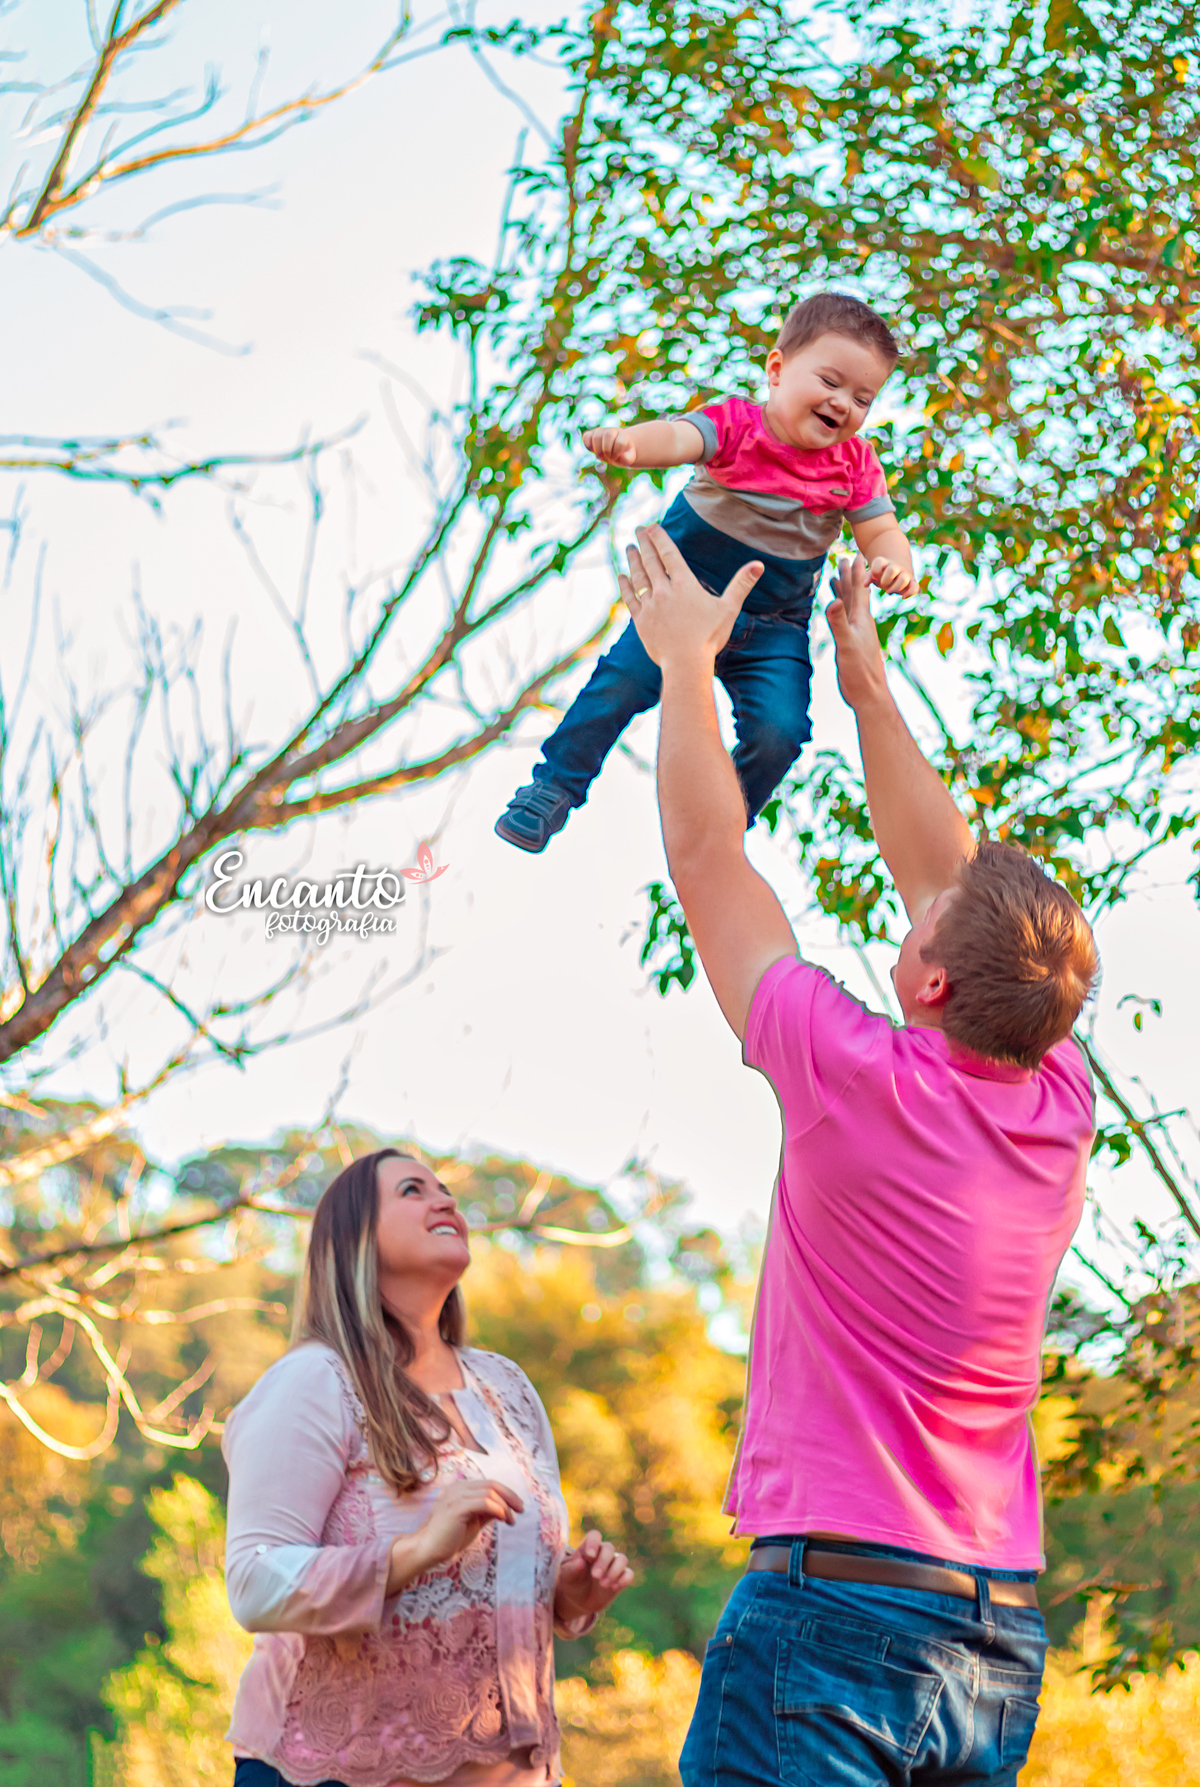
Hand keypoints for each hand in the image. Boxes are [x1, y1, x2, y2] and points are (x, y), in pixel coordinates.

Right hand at [388, 1478, 523, 1592]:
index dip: (505, 1493)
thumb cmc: (448, 1539)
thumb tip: (504, 1509)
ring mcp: (455, 1495)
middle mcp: (457, 1487)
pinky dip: (498, 1509)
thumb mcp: (472, 1523)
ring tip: (511, 1520)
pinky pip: (484, 1502)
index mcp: (459, 1488)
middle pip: (491, 1484)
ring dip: (505, 1505)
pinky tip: (504, 1519)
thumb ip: (485, 1513)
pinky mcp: (456, 1507)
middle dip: (510, 1496)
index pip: (488, 1484)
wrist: (426, 1550)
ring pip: (489, 1492)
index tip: (517, 1507)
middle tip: (521, 1509)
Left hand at [554, 1529, 633, 1627]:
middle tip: (595, 1576)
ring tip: (603, 1585)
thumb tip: (581, 1562)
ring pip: (622, 1559)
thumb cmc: (571, 1582)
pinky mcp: (621, 1578)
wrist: (578, 1601)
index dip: (594, 1543)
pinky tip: (614, 1587)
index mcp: (588, 1548)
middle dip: (603, 1562)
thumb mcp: (565, 1577)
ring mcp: (613, 1565)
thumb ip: (571, 1569)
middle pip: (609, 1548)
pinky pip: (629, 1574)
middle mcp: (602, 1553)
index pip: (594, 1536)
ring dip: (615, 1571)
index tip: (590, 1556)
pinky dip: (624, 1579)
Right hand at [583, 426, 637, 466]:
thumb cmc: (623, 454)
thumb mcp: (629, 459)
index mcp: (623, 435)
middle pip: (608, 434)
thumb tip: (619, 456)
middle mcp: (612, 430)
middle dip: (607, 450)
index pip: (620, 442)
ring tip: (601, 455)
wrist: (616, 449)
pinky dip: (588, 445)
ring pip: (596, 436)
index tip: (616, 457)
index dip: (617, 452)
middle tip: (608, 457)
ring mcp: (601, 431)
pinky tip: (593, 450)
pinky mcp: (592, 434)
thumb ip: (627, 459)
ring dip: (597, 450)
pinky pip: (586, 436)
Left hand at [619, 523, 761, 670]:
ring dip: (633, 560)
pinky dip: (625, 585)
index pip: (669, 554)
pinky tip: (621, 576)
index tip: (652, 526)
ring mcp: (650, 606)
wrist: (685, 664)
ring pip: (638, 577)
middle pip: (651, 561)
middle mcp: (664, 591)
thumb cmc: (709, 637)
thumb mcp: (728, 609)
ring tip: (629, 547)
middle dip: (644, 543)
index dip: (659, 538)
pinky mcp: (641, 621)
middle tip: (638, 529)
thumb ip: (741, 584)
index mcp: (684, 585)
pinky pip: (630, 598)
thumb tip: (759, 564)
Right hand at [825, 554, 888, 712]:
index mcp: (861, 618)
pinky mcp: (851, 643)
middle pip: (854, 593)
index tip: (854, 553)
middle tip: (845, 558)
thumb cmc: (859, 670)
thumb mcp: (846, 644)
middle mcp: (860, 622)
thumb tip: (833, 601)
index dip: (855, 572)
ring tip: (837, 578)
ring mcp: (856, 632)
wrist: (868, 693)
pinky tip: (837, 612)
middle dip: (849, 575)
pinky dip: (840, 611)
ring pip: (849, 606)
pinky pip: (845, 620)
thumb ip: (839, 622)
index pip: (858, 589)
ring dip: (844, 591)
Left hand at [867, 555, 914, 595]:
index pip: (879, 562)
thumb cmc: (880, 575)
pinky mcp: (912, 582)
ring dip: (895, 588)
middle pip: (892, 569)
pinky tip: (902, 597)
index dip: (875, 572)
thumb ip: (867, 577)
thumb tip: (865, 584)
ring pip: (904, 578)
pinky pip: (915, 587)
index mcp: (884, 562)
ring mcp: (905, 574)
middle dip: (885, 581)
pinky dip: (909, 593)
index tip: (874, 578)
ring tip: (889, 592)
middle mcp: (896, 567)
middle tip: (882, 586)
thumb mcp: (872, 575)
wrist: (895, 573)